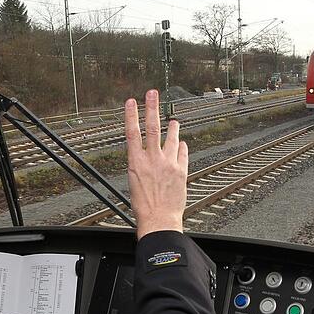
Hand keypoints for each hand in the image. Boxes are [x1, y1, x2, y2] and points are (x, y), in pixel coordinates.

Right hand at [124, 90, 188, 238]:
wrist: (159, 220)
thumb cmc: (144, 207)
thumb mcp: (134, 183)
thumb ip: (140, 166)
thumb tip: (144, 156)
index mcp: (136, 163)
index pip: (132, 133)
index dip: (131, 115)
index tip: (131, 101)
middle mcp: (152, 160)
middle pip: (152, 127)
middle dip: (152, 107)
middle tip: (153, 93)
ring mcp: (168, 163)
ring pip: (171, 138)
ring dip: (173, 128)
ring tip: (173, 121)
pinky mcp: (181, 170)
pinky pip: (183, 153)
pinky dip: (182, 147)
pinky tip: (183, 144)